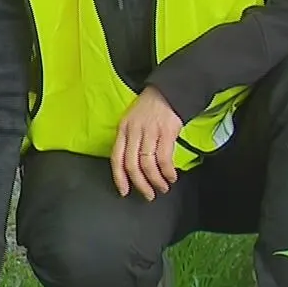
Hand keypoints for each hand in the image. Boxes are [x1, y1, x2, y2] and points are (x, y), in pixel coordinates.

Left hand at [112, 86, 181, 200]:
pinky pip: (164, 158)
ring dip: (156, 180)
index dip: (119, 177)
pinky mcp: (167, 132)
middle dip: (140, 184)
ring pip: (148, 164)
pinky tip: (171, 176)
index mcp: (123, 129)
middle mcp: (134, 131)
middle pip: (132, 164)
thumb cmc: (150, 109)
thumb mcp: (132, 121)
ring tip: (162, 188)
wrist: (168, 91)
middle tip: (148, 195)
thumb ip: (129, 141)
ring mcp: (150, 131)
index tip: (124, 191)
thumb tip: (131, 167)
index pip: (116, 157)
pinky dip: (167, 171)